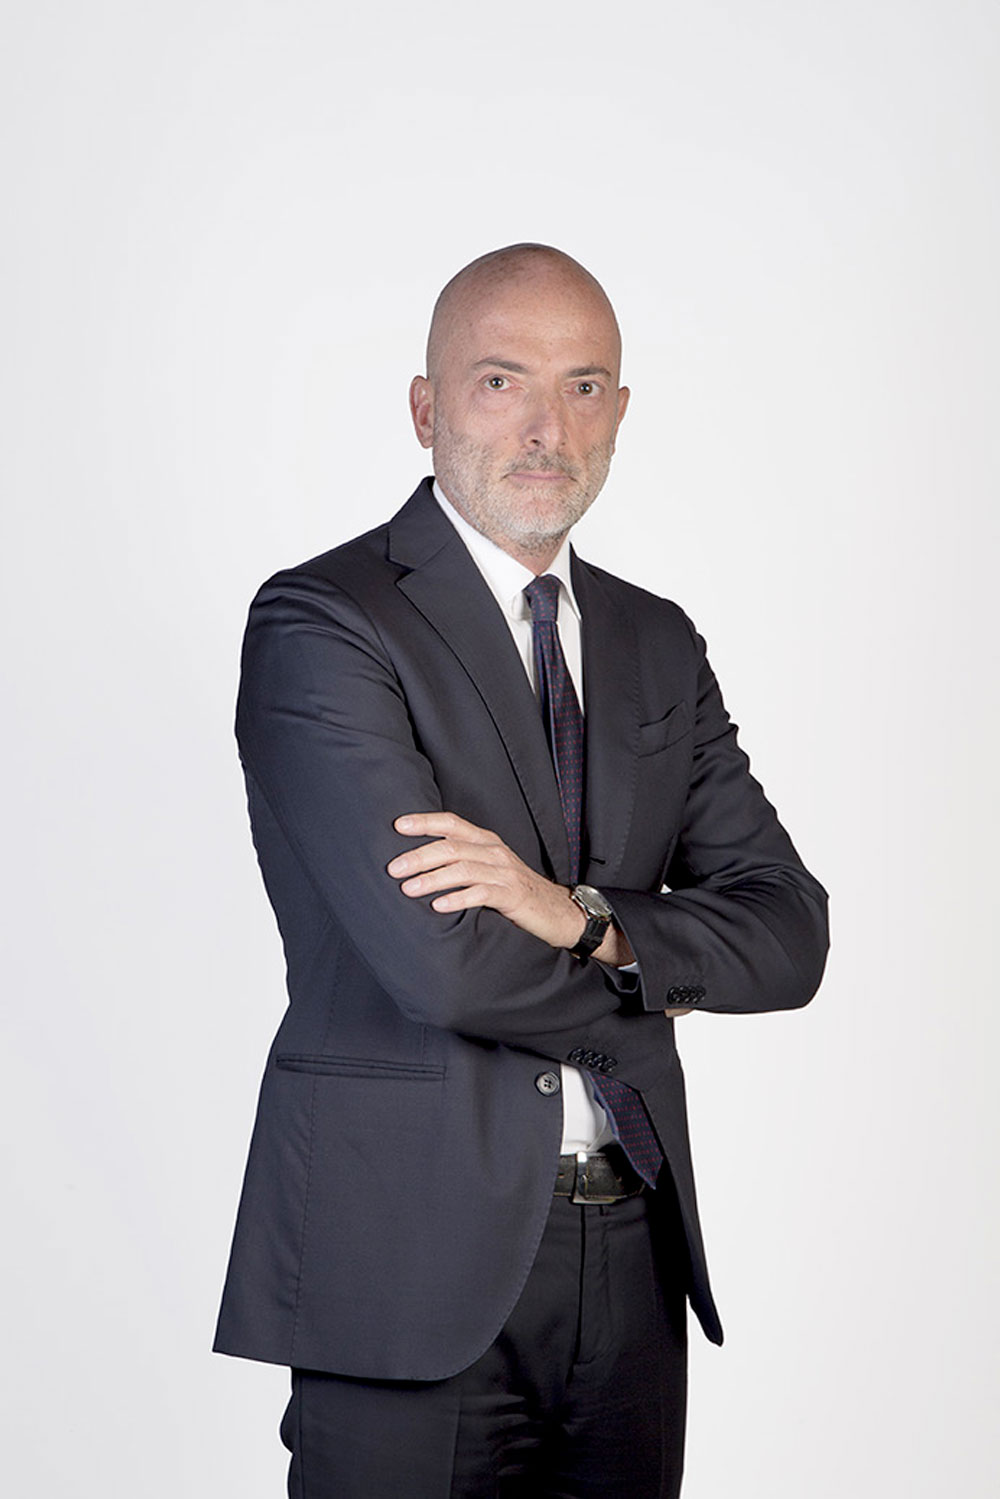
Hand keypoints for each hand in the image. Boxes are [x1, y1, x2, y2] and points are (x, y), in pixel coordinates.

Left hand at [388, 811, 586, 950]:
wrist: (558, 912)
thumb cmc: (515, 891)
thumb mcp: (489, 870)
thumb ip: (462, 862)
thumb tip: (418, 865)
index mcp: (486, 841)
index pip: (452, 824)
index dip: (425, 822)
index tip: (398, 826)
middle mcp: (494, 852)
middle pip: (451, 846)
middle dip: (419, 856)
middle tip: (393, 868)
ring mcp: (504, 873)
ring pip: (463, 868)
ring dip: (432, 878)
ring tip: (408, 889)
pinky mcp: (512, 895)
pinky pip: (481, 894)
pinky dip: (457, 898)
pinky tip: (438, 906)